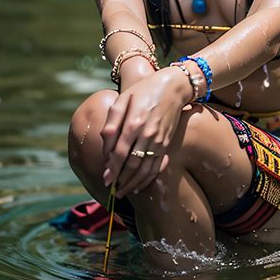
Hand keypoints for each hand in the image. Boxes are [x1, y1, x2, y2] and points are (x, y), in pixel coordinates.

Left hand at [101, 67, 190, 198]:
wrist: (174, 87)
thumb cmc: (144, 90)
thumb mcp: (124, 98)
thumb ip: (112, 120)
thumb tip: (106, 143)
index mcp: (135, 122)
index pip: (121, 152)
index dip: (112, 168)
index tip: (105, 180)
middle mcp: (148, 134)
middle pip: (133, 164)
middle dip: (121, 180)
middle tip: (112, 191)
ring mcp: (159, 141)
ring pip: (145, 169)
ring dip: (133, 183)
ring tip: (123, 192)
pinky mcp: (166, 144)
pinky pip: (157, 167)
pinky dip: (148, 179)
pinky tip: (139, 185)